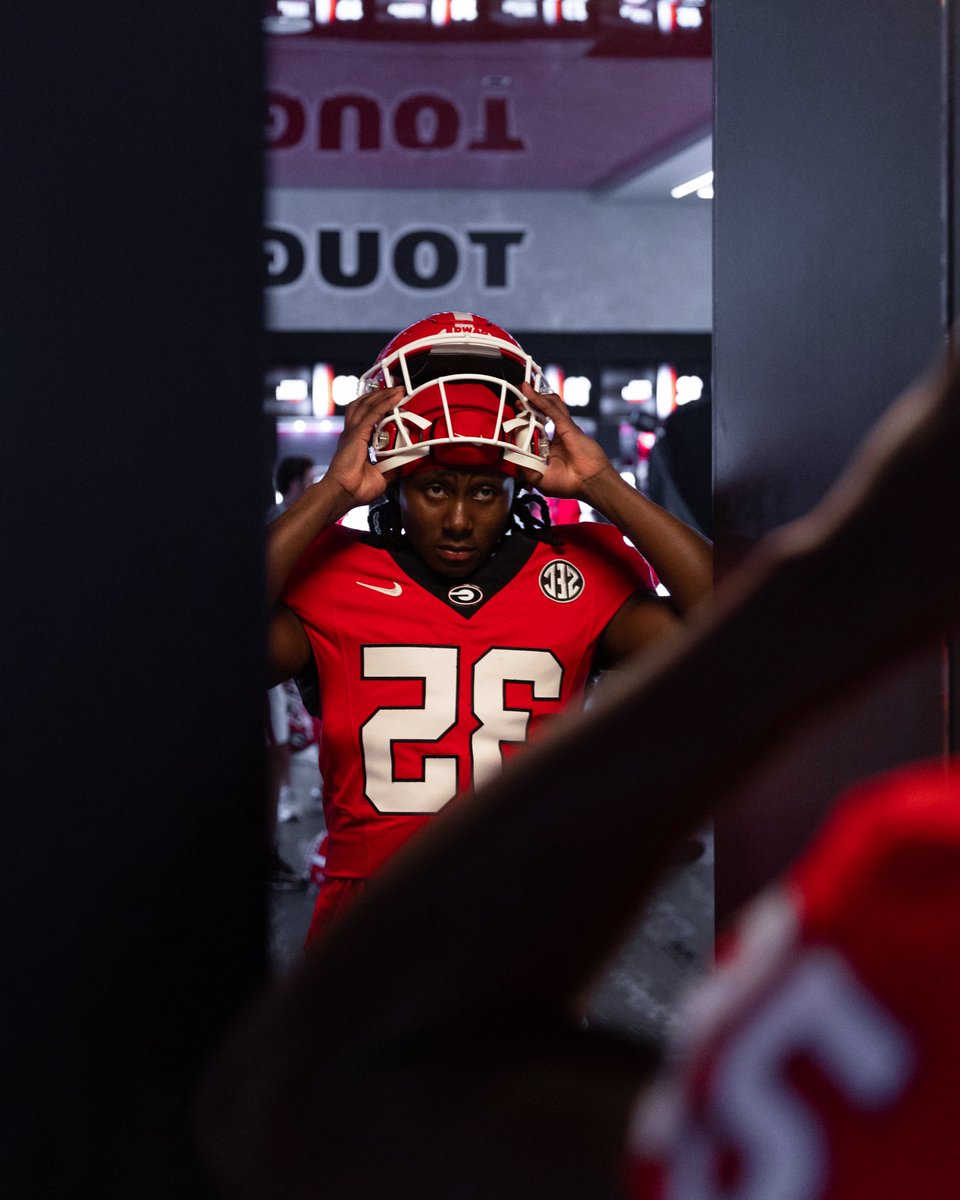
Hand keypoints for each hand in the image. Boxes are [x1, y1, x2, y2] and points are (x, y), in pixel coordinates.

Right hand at [322, 387, 404, 508]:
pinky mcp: (356, 434)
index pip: (365, 416)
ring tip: (397, 389)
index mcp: (355, 441)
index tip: (393, 401)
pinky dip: (385, 403)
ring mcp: (352, 432)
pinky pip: (373, 414)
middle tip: (396, 388)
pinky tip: (395, 397)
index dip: (378, 406)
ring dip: (383, 394)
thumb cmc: (355, 489)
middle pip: (364, 404)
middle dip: (380, 393)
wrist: (344, 494)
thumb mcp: (381, 477)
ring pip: (367, 404)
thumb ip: (391, 467)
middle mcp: (352, 433)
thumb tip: (404, 462)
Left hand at [521, 383, 616, 499]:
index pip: (534, 431)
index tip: (512, 423)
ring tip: (522, 389)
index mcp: (550, 449)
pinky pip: (551, 410)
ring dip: (534, 397)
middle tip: (516, 403)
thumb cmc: (571, 484)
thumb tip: (512, 459)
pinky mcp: (567, 427)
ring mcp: (563, 430)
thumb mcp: (540, 480)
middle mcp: (556, 437)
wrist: (589, 484)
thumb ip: (526, 470)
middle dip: (527, 407)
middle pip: (541, 415)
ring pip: (548, 407)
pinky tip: (528, 393)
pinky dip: (539, 400)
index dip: (523, 425)